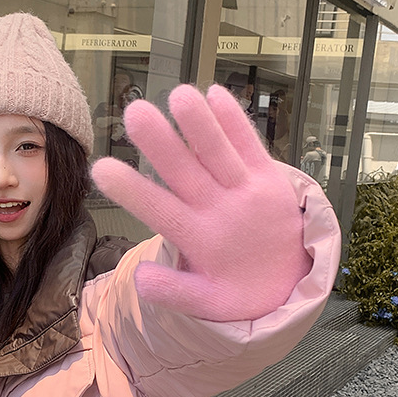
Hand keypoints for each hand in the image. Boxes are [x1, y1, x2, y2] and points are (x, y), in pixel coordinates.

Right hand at [91, 84, 311, 321]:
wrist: (295, 283)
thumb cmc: (239, 290)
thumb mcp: (206, 304)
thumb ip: (172, 291)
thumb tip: (138, 278)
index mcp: (200, 240)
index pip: (160, 212)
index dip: (131, 190)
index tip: (102, 168)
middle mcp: (223, 211)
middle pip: (187, 173)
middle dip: (162, 143)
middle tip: (134, 112)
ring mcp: (249, 191)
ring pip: (220, 153)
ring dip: (200, 123)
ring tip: (179, 94)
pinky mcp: (271, 178)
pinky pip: (251, 146)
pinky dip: (235, 120)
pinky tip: (216, 92)